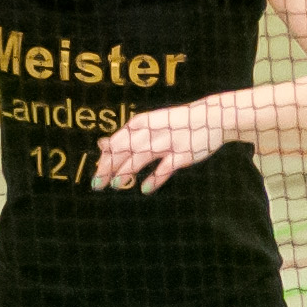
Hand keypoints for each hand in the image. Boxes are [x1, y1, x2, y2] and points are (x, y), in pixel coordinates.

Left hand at [92, 103, 231, 193]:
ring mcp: (167, 142)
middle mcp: (151, 131)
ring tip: (115, 184)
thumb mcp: (148, 124)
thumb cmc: (174, 124)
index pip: (116, 142)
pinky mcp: (182, 154)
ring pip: (141, 156)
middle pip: (124, 149)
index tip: (96, 174)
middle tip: (97, 184)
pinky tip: (144, 189)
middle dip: (108, 167)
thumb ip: (127, 136)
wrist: (209, 117)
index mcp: (141, 123)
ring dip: (126, 171)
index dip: (105, 159)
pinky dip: (154, 179)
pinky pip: (165, 168)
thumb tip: (102, 145)